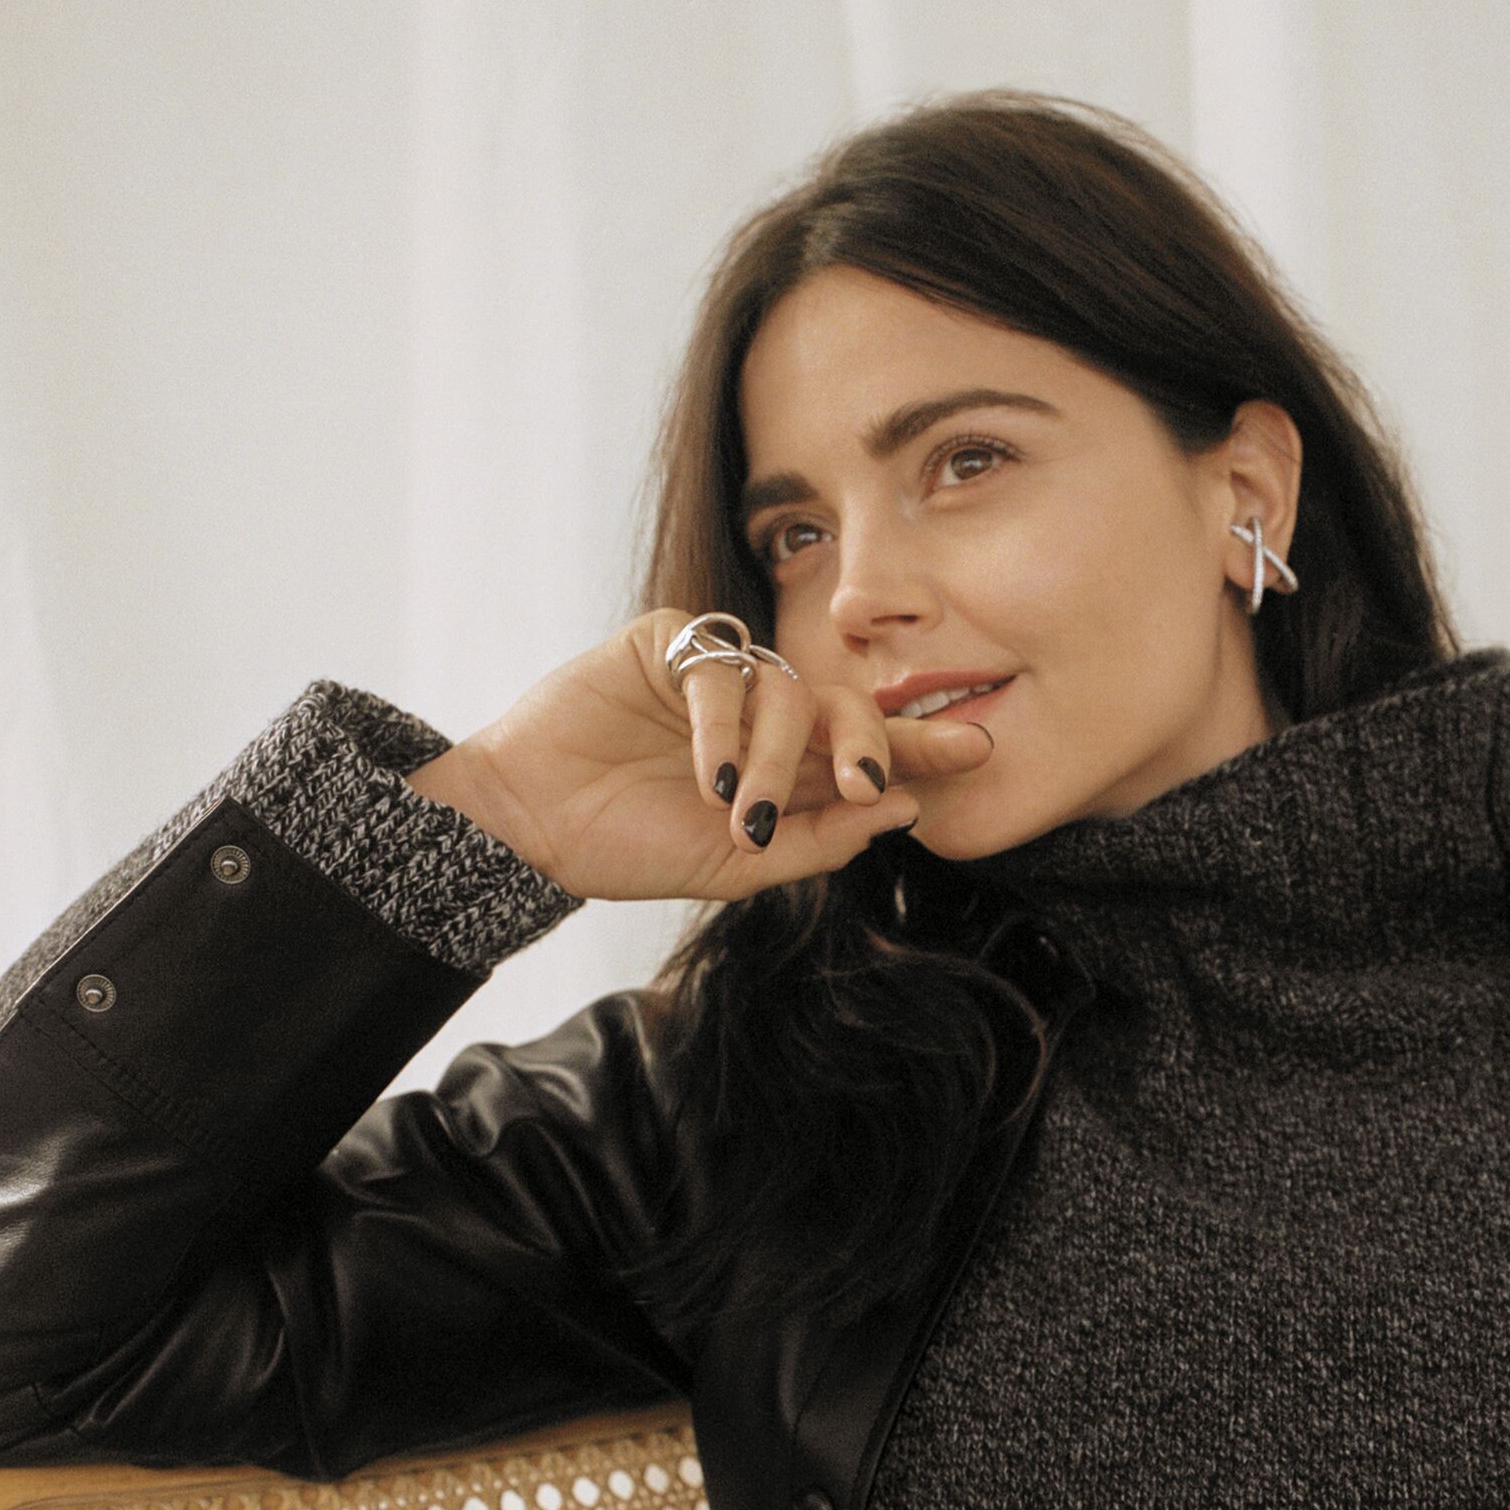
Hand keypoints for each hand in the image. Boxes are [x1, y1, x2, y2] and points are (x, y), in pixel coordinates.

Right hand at [403, 608, 998, 904]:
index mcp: (787, 769)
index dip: (921, 746)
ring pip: (784, 692)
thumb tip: (901, 807)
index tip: (979, 749)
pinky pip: (721, 670)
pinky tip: (706, 774)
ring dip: (770, 758)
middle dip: (869, 739)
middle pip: (844, 703)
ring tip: (738, 811)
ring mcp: (716, 677)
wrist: (530, 826)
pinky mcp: (668, 645)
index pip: (867, 748)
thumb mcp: (737, 864)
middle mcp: (760, 716)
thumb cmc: (627, 847)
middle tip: (870, 780)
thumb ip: (819, 838)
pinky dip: (721, 727)